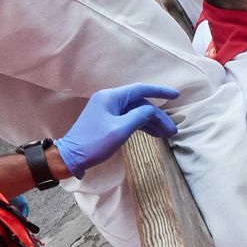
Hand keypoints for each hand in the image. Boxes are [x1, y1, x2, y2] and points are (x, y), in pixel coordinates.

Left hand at [55, 84, 180, 176]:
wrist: (70, 157)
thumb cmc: (94, 143)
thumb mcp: (120, 130)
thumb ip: (139, 116)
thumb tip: (152, 110)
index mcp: (111, 97)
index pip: (141, 89)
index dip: (160, 91)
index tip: (176, 96)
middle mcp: (110, 100)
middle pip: (140, 104)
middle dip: (158, 116)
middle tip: (172, 130)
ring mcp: (108, 110)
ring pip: (136, 112)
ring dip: (151, 122)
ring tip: (166, 135)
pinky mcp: (107, 120)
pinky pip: (129, 118)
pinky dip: (141, 125)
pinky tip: (153, 134)